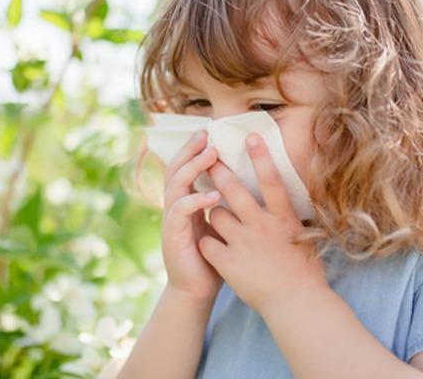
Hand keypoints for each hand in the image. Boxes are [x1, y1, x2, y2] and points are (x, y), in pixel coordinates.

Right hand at [160, 129, 225, 305]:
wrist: (198, 290)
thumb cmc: (215, 257)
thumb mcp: (222, 225)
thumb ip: (228, 204)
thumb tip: (251, 181)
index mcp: (187, 201)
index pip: (186, 167)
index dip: (194, 150)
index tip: (210, 132)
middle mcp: (175, 207)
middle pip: (176, 169)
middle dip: (190, 150)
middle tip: (206, 134)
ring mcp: (171, 221)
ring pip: (175, 186)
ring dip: (193, 168)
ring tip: (210, 155)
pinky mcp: (172, 237)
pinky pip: (180, 212)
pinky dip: (195, 201)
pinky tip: (211, 195)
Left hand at [197, 132, 329, 315]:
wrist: (296, 304)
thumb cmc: (305, 272)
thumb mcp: (304, 237)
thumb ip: (288, 217)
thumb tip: (284, 199)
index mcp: (284, 218)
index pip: (271, 180)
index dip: (261, 156)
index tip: (249, 136)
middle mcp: (262, 226)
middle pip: (234, 190)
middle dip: (218, 171)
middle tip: (208, 159)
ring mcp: (243, 243)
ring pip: (216, 214)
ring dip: (213, 212)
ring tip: (217, 217)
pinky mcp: (228, 262)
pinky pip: (207, 242)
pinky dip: (206, 242)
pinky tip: (210, 246)